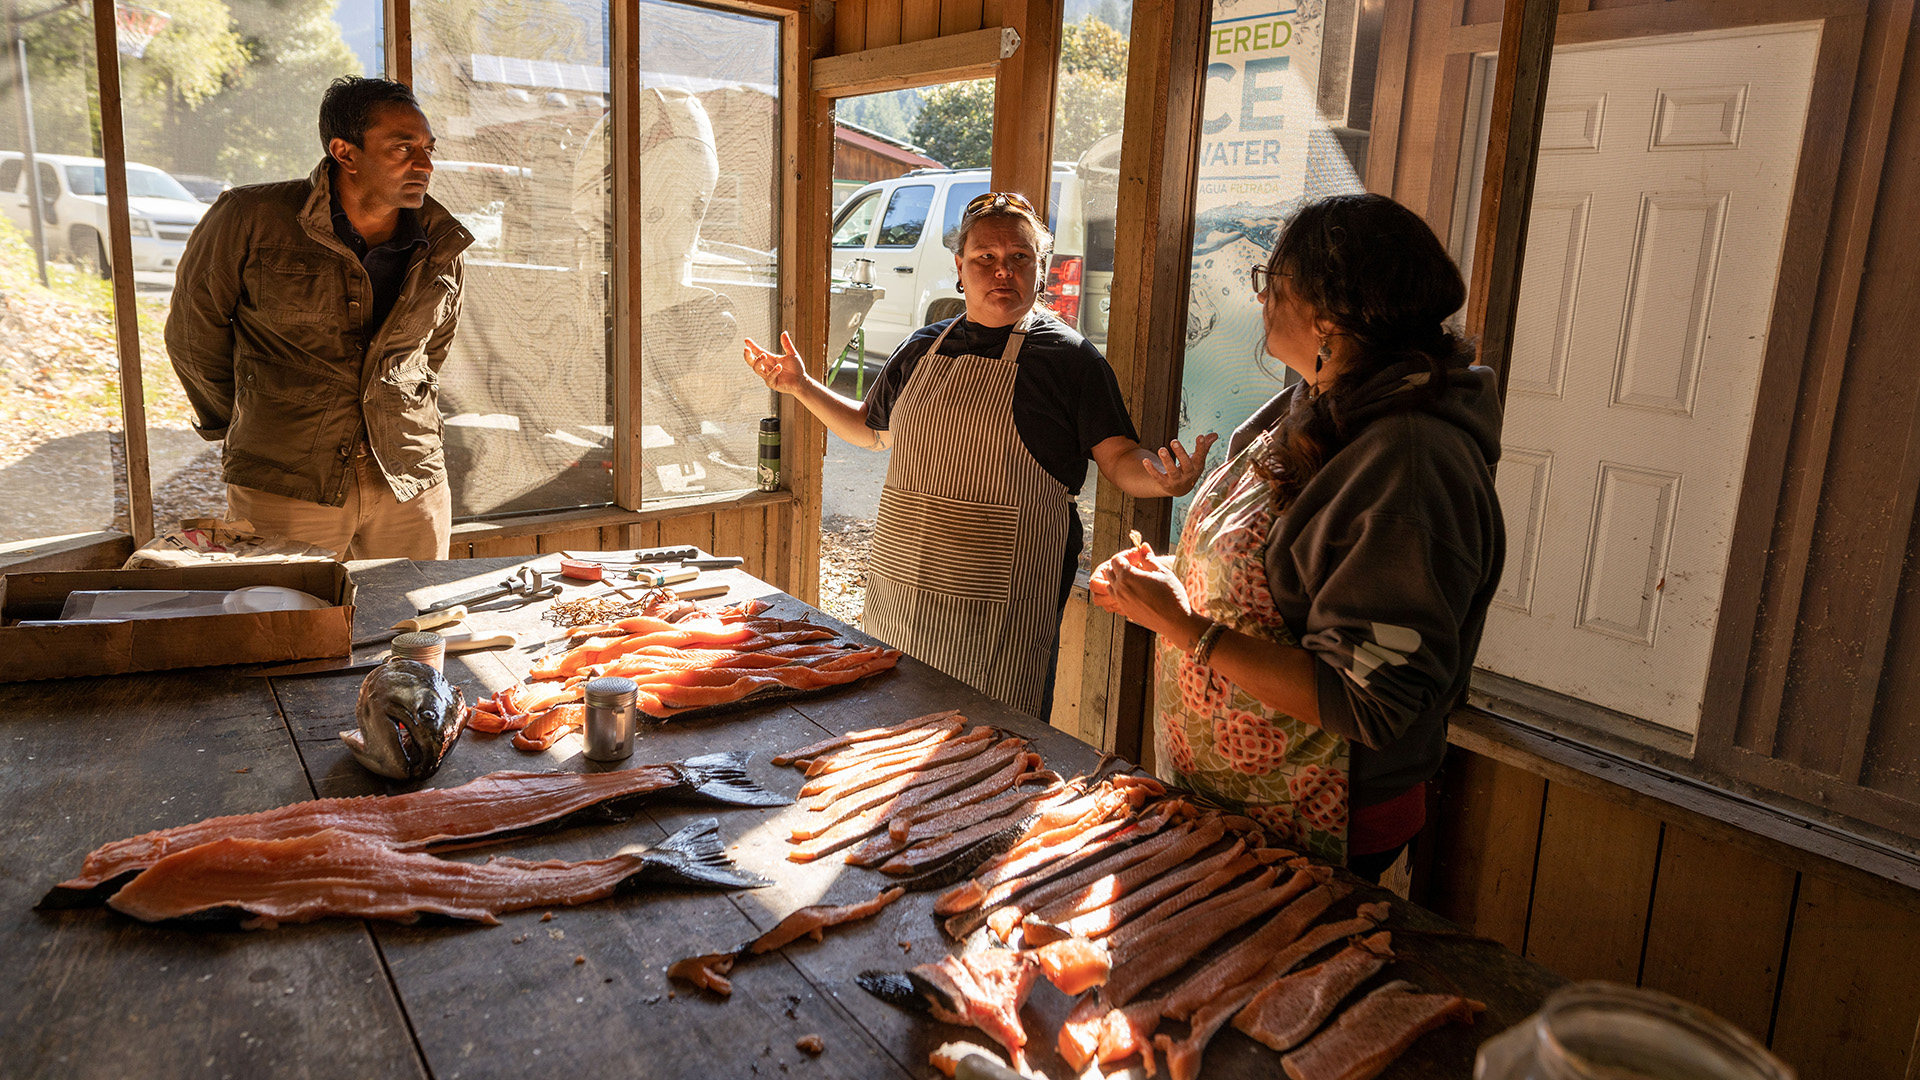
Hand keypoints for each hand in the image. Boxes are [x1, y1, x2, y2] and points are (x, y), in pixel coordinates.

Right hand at [743, 331, 808, 394]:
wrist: (802, 381)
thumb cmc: (796, 368)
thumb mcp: (792, 354)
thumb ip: (787, 344)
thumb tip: (784, 332)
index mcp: (770, 359)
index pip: (758, 351)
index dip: (752, 346)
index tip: (746, 340)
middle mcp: (767, 367)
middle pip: (752, 361)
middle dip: (747, 355)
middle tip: (746, 349)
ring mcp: (768, 375)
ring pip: (756, 369)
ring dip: (758, 361)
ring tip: (764, 355)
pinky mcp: (772, 383)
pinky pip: (768, 378)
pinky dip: (773, 372)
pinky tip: (779, 367)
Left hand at [1088, 542, 1206, 644]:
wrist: (1175, 621)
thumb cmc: (1171, 595)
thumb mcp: (1162, 572)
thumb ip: (1149, 558)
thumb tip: (1143, 546)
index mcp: (1128, 576)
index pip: (1115, 560)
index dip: (1125, 556)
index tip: (1136, 558)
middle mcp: (1120, 589)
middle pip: (1110, 572)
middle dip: (1119, 566)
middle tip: (1135, 566)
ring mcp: (1121, 601)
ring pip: (1111, 585)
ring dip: (1118, 579)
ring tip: (1135, 579)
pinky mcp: (1125, 611)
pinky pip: (1116, 597)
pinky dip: (1122, 591)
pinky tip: (1137, 591)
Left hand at [1135, 433, 1218, 496]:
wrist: (1180, 489)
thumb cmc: (1190, 468)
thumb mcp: (1198, 459)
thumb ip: (1205, 446)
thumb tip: (1215, 434)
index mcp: (1197, 466)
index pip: (1200, 456)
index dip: (1201, 447)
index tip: (1200, 436)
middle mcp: (1188, 475)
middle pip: (1185, 464)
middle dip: (1180, 453)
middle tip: (1174, 441)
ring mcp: (1176, 480)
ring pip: (1172, 471)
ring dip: (1166, 460)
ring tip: (1161, 449)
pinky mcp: (1165, 484)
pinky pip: (1158, 477)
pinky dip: (1151, 469)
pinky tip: (1145, 461)